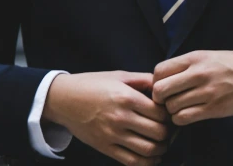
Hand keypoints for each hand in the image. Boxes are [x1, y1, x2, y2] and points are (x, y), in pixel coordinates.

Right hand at [43, 71, 168, 165]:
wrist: (63, 99)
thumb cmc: (92, 84)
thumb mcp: (119, 75)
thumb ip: (143, 80)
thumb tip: (164, 86)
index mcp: (126, 97)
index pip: (160, 113)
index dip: (170, 115)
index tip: (169, 114)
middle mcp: (121, 117)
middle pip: (159, 132)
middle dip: (169, 133)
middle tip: (169, 130)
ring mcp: (112, 135)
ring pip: (149, 150)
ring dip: (161, 149)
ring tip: (162, 143)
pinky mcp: (105, 147)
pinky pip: (132, 161)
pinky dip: (147, 162)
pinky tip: (152, 157)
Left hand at [151, 49, 232, 125]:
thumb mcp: (209, 56)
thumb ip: (187, 66)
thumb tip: (163, 79)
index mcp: (195, 57)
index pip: (159, 71)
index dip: (156, 82)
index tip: (164, 87)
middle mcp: (199, 73)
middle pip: (160, 90)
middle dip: (159, 99)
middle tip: (168, 101)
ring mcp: (207, 92)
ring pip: (171, 107)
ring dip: (172, 111)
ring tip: (181, 108)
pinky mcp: (215, 108)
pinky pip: (184, 118)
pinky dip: (181, 119)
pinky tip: (188, 115)